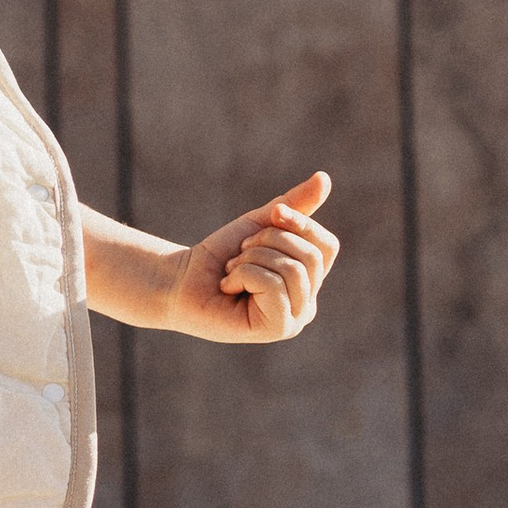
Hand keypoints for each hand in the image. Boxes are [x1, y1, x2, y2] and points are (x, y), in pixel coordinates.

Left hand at [80, 175, 338, 340]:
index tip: (272, 215)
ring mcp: (294, 320)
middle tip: (241, 254)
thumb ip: (294, 206)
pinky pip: (274, 286)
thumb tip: (324, 178)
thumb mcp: (261, 224)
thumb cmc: (220, 256)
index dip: (301, 224)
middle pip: (310, 257)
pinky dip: (245, 275)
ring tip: (233, 271)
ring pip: (292, 270)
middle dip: (268, 243)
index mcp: (309, 280)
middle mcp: (307, 303)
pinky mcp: (277, 329)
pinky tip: (229, 286)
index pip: (327, 246)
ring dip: (252, 260)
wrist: (181, 279)